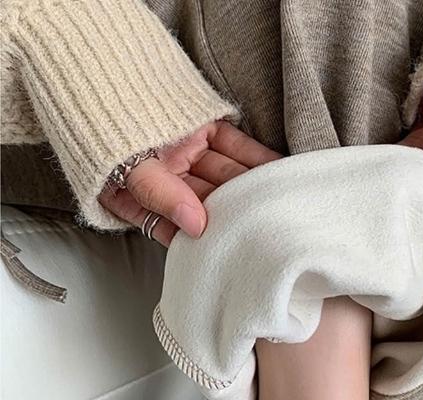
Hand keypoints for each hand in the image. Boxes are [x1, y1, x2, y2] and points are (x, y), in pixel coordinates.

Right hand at [99, 121, 280, 245]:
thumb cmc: (97, 132)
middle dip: (239, 216)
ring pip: (227, 176)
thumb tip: (197, 227)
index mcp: (148, 202)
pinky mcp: (204, 129)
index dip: (208, 240)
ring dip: (254, 188)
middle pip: (212, 204)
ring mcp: (190, 155)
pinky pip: (235, 147)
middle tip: (270, 229)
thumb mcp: (124, 172)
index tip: (236, 250)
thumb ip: (160, 197)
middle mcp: (172, 183)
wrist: (90, 78)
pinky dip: (257, 158)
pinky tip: (279, 172)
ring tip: (282, 201)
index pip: (183, 230)